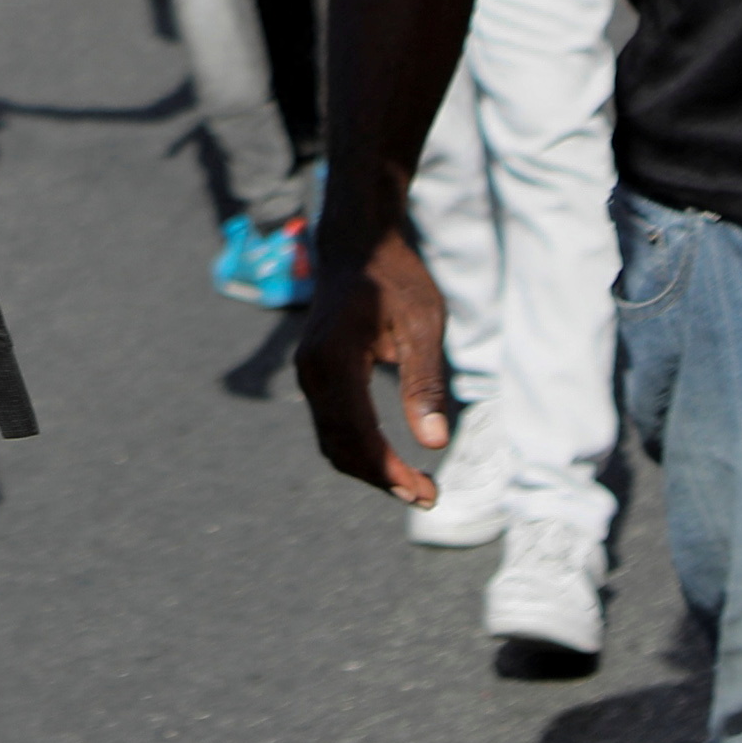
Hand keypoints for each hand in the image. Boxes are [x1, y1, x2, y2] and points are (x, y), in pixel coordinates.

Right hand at [291, 224, 456, 507]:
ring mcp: (307, 374)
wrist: (357, 246)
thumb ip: (425, 382)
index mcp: (334, 358)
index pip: (358, 433)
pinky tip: (390, 458)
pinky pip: (331, 426)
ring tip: (414, 485)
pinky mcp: (314, 376)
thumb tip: (434, 444)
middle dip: (382, 478)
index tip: (425, 492)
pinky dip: (359, 451)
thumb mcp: (423, 324)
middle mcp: (311, 371)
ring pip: (332, 442)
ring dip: (370, 469)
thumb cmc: (396, 278)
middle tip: (427, 496)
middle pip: (341, 446)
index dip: (389, 470)